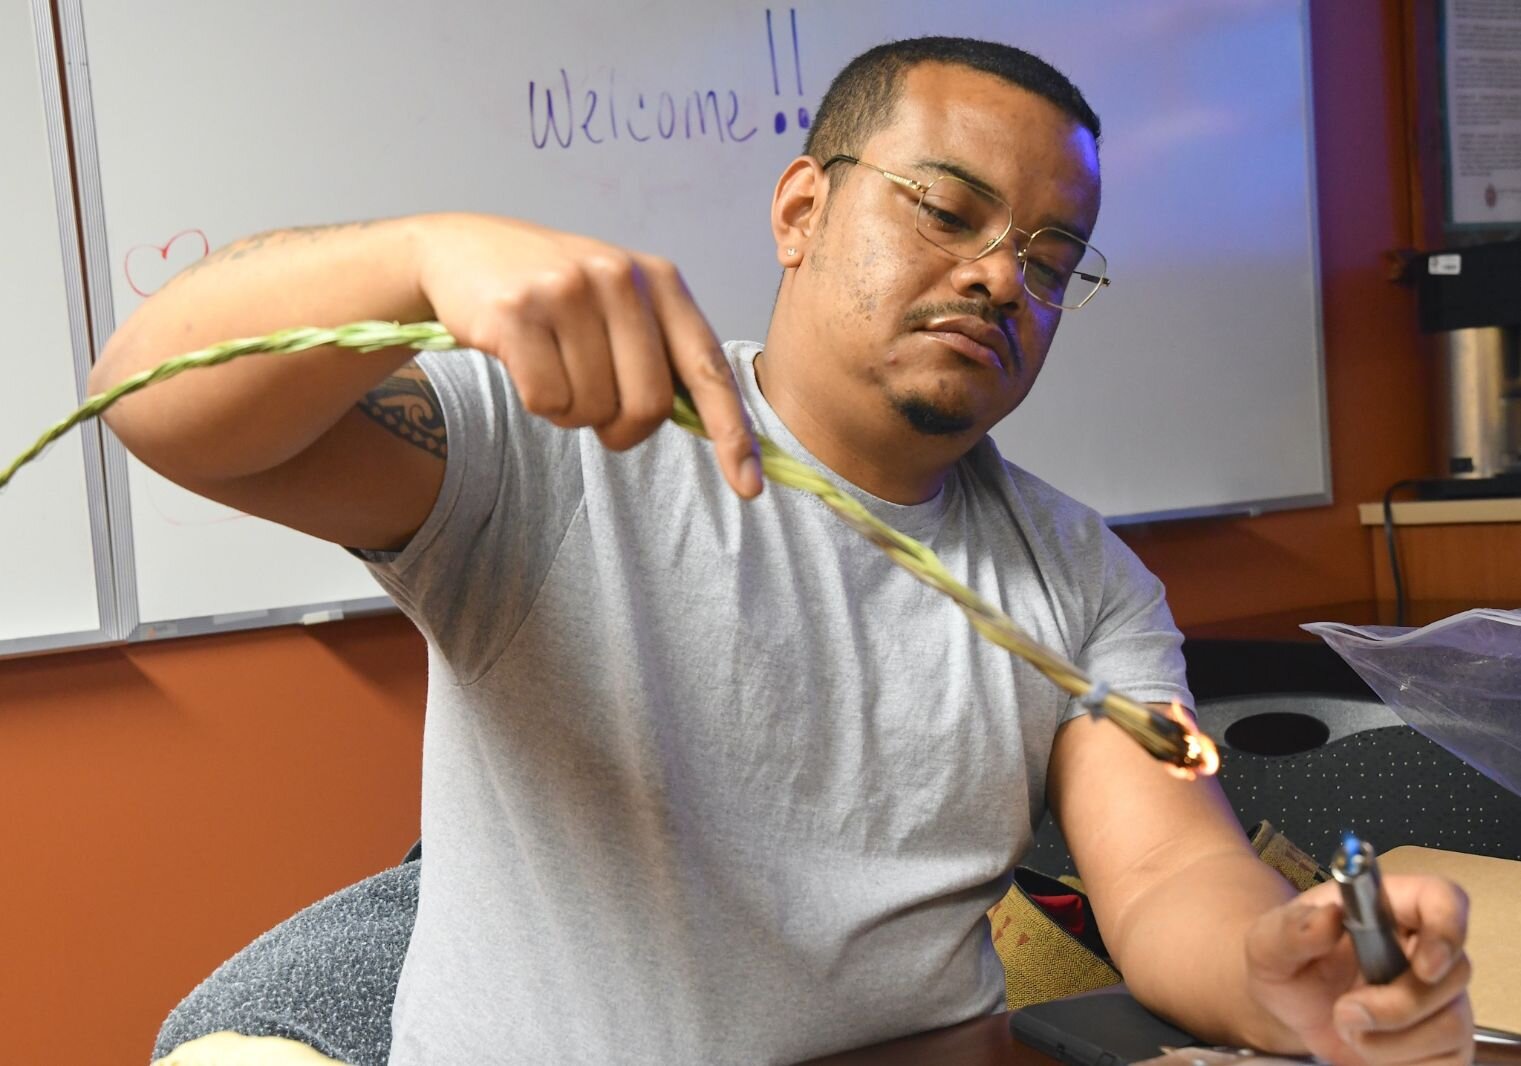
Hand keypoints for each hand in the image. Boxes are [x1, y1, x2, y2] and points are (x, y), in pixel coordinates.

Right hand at [414, 212, 761, 496]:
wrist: (461, 251)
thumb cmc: (555, 293)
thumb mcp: (618, 304)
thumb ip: (661, 352)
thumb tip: (711, 427)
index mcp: (661, 280)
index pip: (710, 369)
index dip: (732, 433)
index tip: (750, 487)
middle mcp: (621, 278)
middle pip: (649, 407)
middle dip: (622, 429)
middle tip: (595, 409)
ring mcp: (568, 291)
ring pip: (593, 409)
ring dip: (572, 412)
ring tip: (552, 366)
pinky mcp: (517, 311)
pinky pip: (547, 399)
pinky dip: (538, 401)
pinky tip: (523, 363)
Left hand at [1245, 876, 1472, 1065]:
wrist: (1287, 1010)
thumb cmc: (1285, 964)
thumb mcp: (1268, 944)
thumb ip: (1292, 929)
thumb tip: (1328, 917)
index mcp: (1389, 907)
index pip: (1444, 898)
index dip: (1447, 928)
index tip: (1424, 966)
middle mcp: (1425, 948)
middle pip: (1453, 973)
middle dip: (1398, 1006)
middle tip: (1344, 1012)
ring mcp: (1441, 997)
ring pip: (1452, 1025)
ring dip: (1390, 1042)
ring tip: (1346, 1028)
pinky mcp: (1445, 1042)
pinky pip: (1447, 1063)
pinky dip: (1401, 1065)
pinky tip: (1369, 1050)